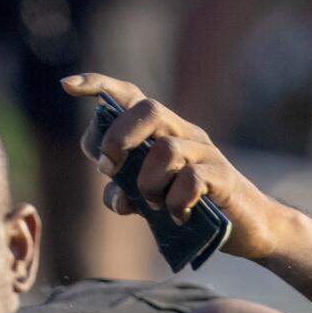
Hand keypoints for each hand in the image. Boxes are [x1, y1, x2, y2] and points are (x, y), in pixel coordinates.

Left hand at [61, 73, 289, 261]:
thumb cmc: (189, 206)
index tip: (67, 85)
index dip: (99, 85)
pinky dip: (174, 201)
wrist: (245, 227)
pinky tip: (177, 215)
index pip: (131, 97)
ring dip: (147, 183)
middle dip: (117, 138)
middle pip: (148, 109)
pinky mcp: (223, 176)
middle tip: (108, 168)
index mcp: (160, 132)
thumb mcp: (147, 199)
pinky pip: (191, 179)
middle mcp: (183, 133)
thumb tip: (115, 196)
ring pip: (165, 149)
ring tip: (152, 205)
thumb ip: (124, 191)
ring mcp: (205, 152)